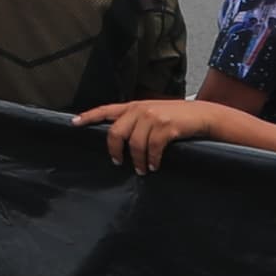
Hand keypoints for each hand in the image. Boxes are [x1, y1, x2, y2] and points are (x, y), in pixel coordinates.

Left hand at [74, 96, 228, 173]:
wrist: (201, 115)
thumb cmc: (175, 117)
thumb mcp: (152, 114)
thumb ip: (135, 121)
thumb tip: (118, 140)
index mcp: (133, 106)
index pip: (106, 110)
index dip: (89, 117)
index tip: (74, 123)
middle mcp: (140, 109)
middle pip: (116, 132)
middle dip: (115, 151)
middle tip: (119, 162)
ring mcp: (153, 117)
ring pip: (134, 144)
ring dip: (137, 161)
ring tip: (142, 169)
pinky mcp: (166, 127)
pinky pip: (152, 149)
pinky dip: (152, 160)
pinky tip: (155, 165)